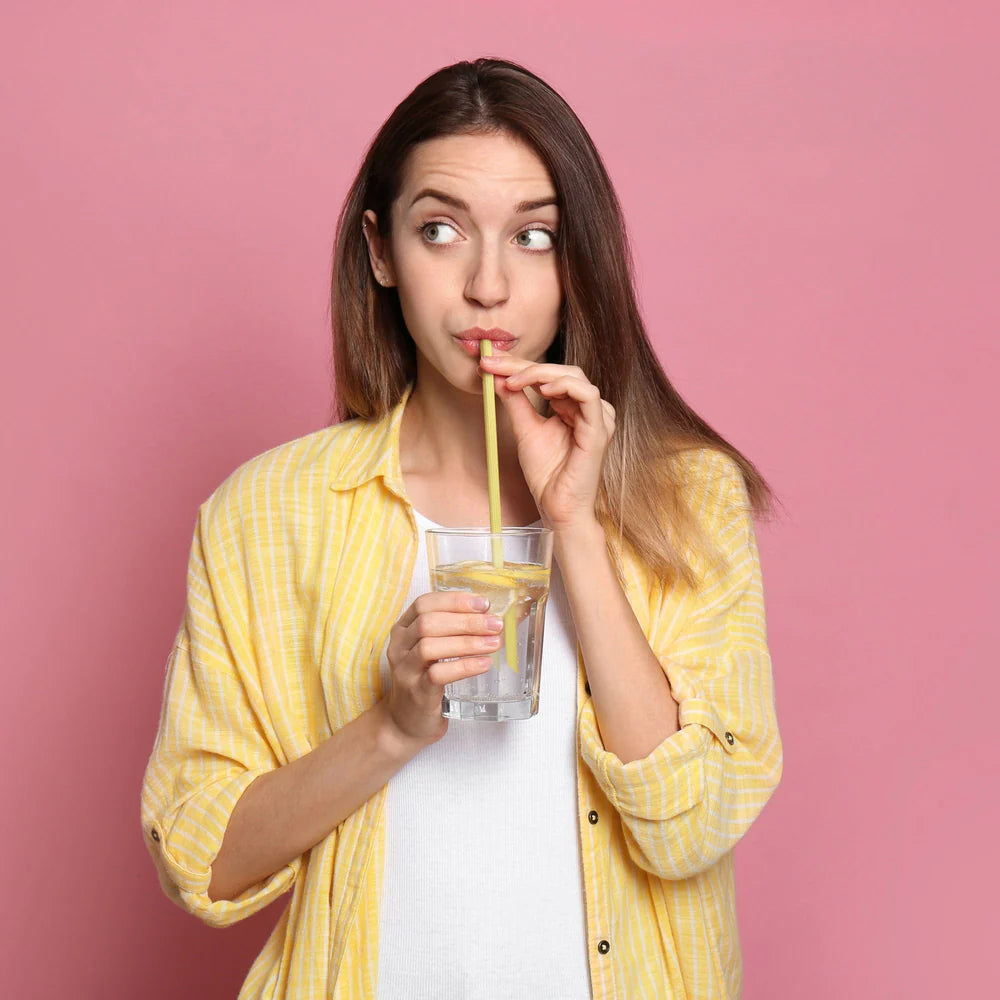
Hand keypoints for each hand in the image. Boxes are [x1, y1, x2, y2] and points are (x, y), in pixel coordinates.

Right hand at [383, 591, 503, 745]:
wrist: (405, 724)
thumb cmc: (425, 682)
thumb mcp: (433, 652)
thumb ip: (453, 633)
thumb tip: (492, 618)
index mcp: (403, 630)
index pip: (425, 604)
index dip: (454, 600)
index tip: (482, 603)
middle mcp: (399, 647)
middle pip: (428, 622)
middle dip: (466, 620)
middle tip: (494, 624)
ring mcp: (405, 670)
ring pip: (430, 647)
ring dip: (466, 642)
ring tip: (493, 643)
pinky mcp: (416, 693)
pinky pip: (437, 675)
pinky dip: (463, 667)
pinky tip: (483, 664)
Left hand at [479, 354, 614, 530]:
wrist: (557, 507)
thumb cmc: (547, 474)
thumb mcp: (524, 429)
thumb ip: (515, 401)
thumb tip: (496, 376)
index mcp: (572, 406)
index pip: (547, 375)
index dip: (518, 365)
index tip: (489, 361)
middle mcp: (587, 408)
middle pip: (560, 371)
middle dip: (523, 364)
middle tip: (493, 364)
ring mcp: (597, 418)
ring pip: (573, 377)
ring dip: (540, 373)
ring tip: (513, 380)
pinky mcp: (599, 430)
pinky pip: (588, 396)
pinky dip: (565, 387)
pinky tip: (543, 390)